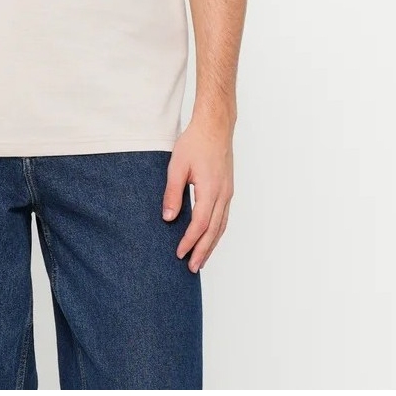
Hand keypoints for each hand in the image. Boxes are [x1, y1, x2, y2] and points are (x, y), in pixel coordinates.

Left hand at [162, 109, 234, 272]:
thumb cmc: (195, 143)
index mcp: (210, 189)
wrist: (215, 126)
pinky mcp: (228, 189)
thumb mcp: (177, 166)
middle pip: (214, 231)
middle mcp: (223, 194)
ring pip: (221, 226)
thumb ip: (172, 193)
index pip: (200, 224)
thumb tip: (168, 218)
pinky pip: (224, 217)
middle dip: (203, 251)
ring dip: (211, 245)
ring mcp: (228, 192)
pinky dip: (217, 232)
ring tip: (201, 260)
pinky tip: (210, 237)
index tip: (179, 254)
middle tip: (192, 268)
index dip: (190, 241)